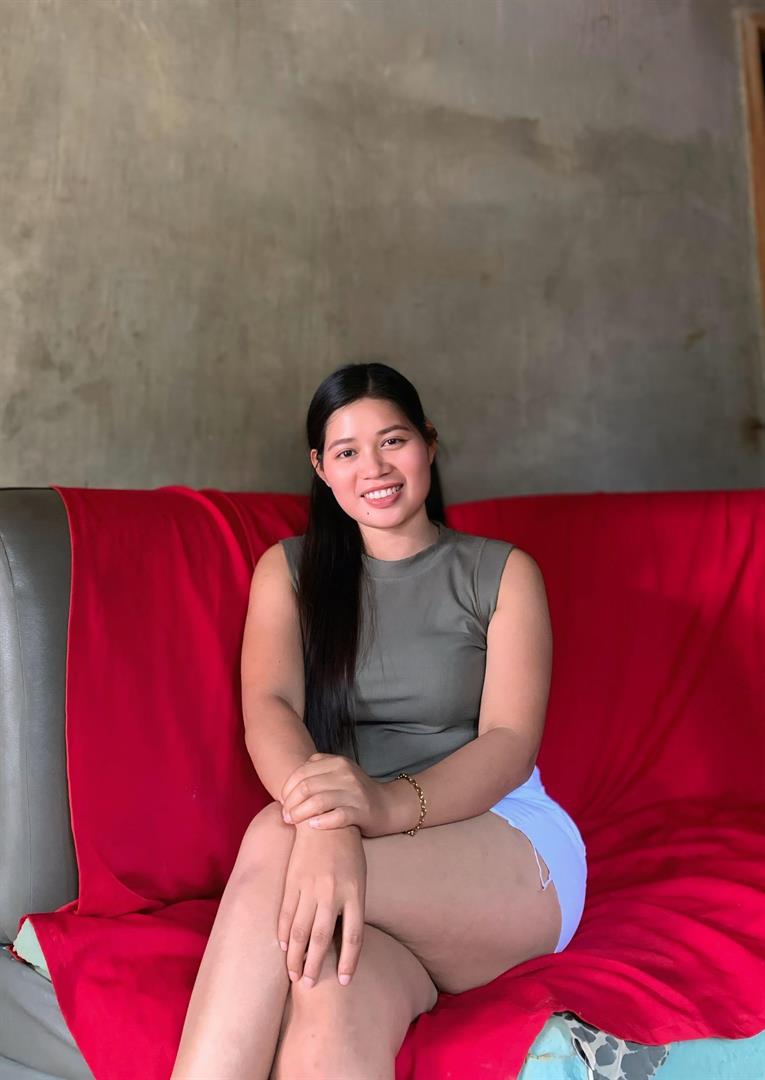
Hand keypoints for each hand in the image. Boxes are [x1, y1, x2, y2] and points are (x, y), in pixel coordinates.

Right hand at [278, 822, 365, 987]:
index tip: (343, 980)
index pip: (353, 937)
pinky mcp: (293, 881)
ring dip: (295, 956)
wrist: (325, 819)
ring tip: (294, 974)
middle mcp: (332, 893)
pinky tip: (283, 946)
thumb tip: (341, 939)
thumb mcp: (358, 878)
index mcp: (355, 893)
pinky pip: (286, 912)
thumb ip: (351, 907)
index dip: (348, 961)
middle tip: (308, 984)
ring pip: (300, 930)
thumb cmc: (347, 852)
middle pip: (321, 938)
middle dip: (314, 965)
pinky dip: (283, 932)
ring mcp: (310, 887)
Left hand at [280, 753, 391, 836]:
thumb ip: (317, 771)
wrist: (388, 805)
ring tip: (293, 822)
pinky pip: (337, 816)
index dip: (287, 789)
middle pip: (306, 787)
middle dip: (290, 803)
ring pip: (318, 801)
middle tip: (285, 816)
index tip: (282, 802)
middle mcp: (345, 773)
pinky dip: (322, 822)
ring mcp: (355, 792)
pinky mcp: (362, 811)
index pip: (301, 773)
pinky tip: (313, 826)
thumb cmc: (355, 793)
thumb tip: (288, 784)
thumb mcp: (338, 774)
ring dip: (300, 814)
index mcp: (337, 762)